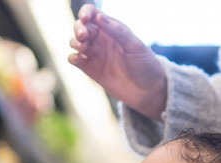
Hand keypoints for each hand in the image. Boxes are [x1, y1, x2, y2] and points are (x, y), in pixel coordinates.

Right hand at [67, 5, 166, 119]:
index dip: (85, 13)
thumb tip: (99, 17)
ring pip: (75, 42)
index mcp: (112, 28)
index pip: (93, 14)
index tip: (85, 19)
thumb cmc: (145, 65)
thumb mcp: (134, 45)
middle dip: (78, 29)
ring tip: (83, 48)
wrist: (148, 92)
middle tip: (83, 37)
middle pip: (81, 27)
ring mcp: (95, 54)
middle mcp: (101, 39)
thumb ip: (117, 31)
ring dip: (74, 42)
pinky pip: (76, 60)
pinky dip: (73, 57)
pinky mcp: (91, 70)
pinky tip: (78, 59)